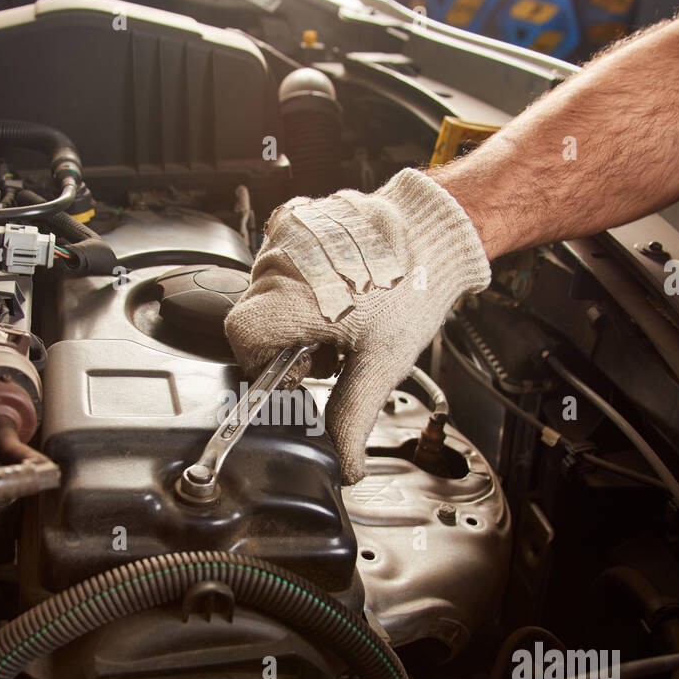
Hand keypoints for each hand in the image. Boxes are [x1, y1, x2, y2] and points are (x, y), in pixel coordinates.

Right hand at [223, 168, 490, 483]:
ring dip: (293, 309)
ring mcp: (286, 235)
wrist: (435, 233)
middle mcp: (279, 263)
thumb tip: (343, 461)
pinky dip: (301, 278)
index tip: (296, 372)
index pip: (243, 340)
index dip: (264, 362)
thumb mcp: (379, 364)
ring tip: (338, 318)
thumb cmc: (411, 290)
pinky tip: (336, 287)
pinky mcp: (298, 216)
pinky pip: (282, 257)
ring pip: (267, 287)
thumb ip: (350, 418)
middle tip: (328, 349)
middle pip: (254, 316)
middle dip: (285, 340)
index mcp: (288, 301)